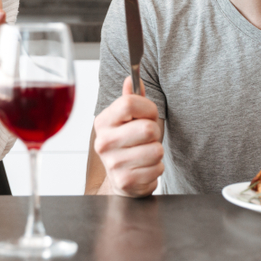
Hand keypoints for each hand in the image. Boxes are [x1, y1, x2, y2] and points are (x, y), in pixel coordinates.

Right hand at [92, 76, 163, 197]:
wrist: (121, 179)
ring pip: (156, 150)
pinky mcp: (125, 181)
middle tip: (146, 139)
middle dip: (155, 133)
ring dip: (156, 152)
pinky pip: (157, 168)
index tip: (147, 115)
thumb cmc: (129, 145)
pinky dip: (156, 168)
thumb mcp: (129, 120)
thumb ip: (131, 99)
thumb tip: (131, 78)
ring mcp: (113, 163)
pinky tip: (144, 167)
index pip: (129, 103)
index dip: (147, 108)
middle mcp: (103, 142)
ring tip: (145, 153)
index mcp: (103, 122)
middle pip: (147, 128)